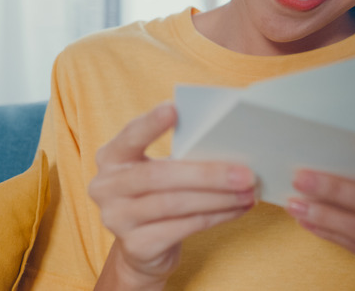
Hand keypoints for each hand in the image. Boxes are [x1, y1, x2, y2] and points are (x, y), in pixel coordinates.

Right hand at [89, 103, 256, 289]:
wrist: (142, 247)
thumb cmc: (158, 195)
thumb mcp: (158, 171)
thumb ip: (180, 155)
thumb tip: (230, 146)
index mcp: (111, 157)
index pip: (130, 136)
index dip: (150, 123)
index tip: (173, 108)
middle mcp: (106, 187)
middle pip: (160, 176)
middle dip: (208, 174)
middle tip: (245, 173)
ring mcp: (117, 219)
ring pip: (175, 204)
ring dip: (219, 198)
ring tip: (248, 192)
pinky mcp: (136, 246)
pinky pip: (184, 227)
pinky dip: (216, 216)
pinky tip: (237, 209)